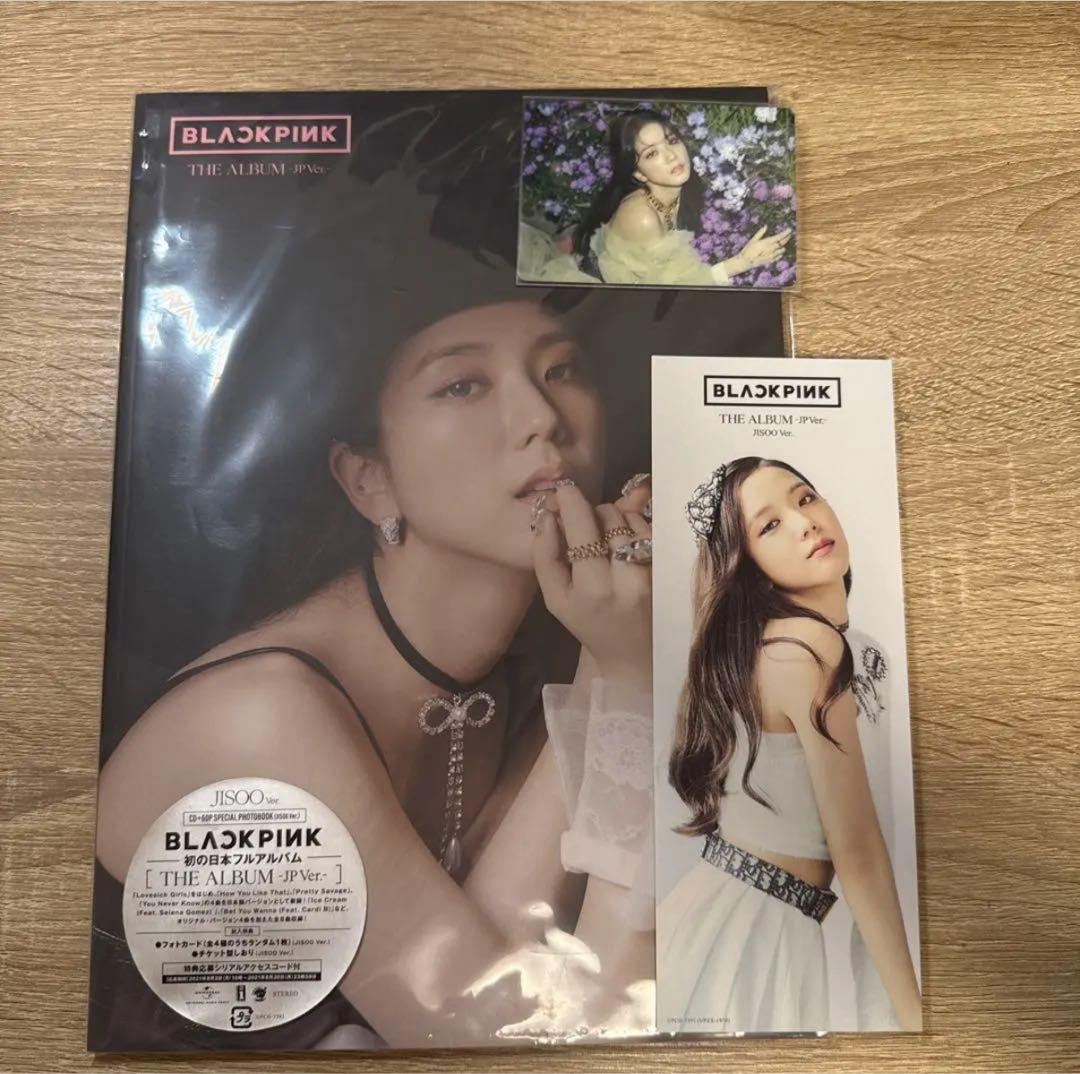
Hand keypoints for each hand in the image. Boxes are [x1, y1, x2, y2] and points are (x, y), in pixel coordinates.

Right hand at [530, 476, 651, 692]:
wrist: (635, 654)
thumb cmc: (589, 624)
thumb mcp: (556, 599)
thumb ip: (545, 556)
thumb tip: (548, 515)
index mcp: (592, 587)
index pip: (582, 525)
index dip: (570, 499)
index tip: (563, 489)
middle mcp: (628, 577)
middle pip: (607, 515)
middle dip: (591, 513)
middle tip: (584, 530)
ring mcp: (655, 571)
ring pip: (630, 517)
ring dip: (614, 519)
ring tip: (606, 542)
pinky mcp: (671, 567)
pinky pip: (649, 527)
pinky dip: (635, 528)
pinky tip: (627, 547)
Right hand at [730, 225, 791, 273]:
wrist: (745, 262)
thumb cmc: (747, 250)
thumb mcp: (752, 240)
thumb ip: (760, 233)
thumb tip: (766, 226)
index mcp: (765, 243)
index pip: (778, 237)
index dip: (785, 233)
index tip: (789, 229)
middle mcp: (769, 249)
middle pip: (780, 243)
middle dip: (786, 238)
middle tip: (789, 234)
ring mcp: (770, 256)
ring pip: (780, 250)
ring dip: (783, 246)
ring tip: (786, 242)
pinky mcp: (768, 261)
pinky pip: (777, 257)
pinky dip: (780, 254)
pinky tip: (781, 252)